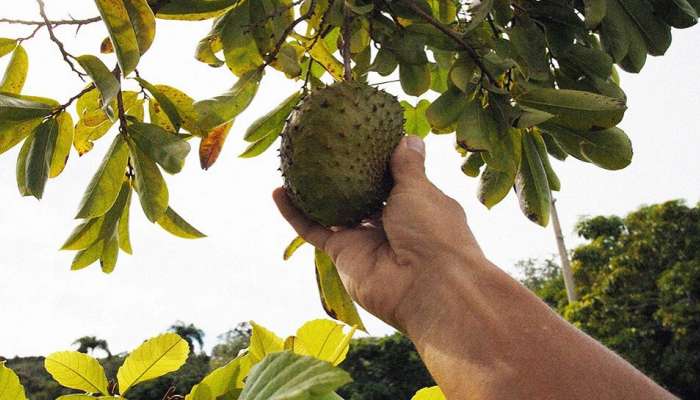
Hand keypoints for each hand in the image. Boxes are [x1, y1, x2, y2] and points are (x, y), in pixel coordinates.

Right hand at [273, 136, 484, 329]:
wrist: (427, 287)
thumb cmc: (434, 233)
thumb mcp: (421, 190)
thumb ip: (408, 166)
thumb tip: (408, 138)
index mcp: (415, 206)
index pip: (394, 180)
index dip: (378, 162)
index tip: (361, 137)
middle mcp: (389, 223)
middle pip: (360, 195)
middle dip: (344, 175)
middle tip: (324, 146)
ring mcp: (364, 239)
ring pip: (332, 211)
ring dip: (313, 191)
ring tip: (295, 164)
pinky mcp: (342, 253)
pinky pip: (313, 230)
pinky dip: (294, 213)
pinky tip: (278, 191)